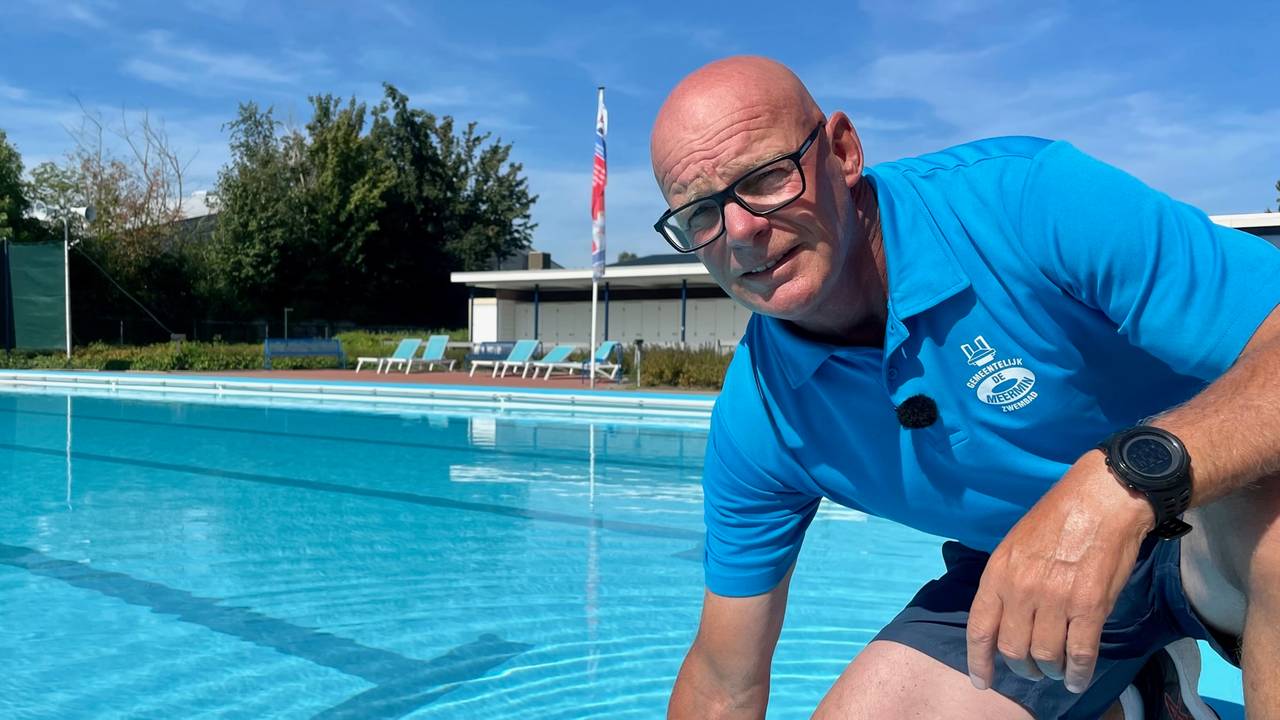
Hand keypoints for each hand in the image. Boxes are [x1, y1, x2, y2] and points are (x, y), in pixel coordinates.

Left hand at [966, 451, 1154, 693]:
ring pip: (1044, 655)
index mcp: (998, 573)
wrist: (1101, 498)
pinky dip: (1078, 673)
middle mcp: (1021, 590)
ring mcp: (1055, 599)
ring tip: (1055, 670)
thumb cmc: (1057, 517)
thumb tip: (1005, 617)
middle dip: (1021, 666)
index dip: (979, 661)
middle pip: (1012, 649)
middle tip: (1031, 668)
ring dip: (1049, 670)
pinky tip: (1076, 679)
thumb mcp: (1014, 545)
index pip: (979, 628)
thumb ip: (1006, 581)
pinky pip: (1079, 654)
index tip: (982, 681)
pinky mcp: (1089, 606)